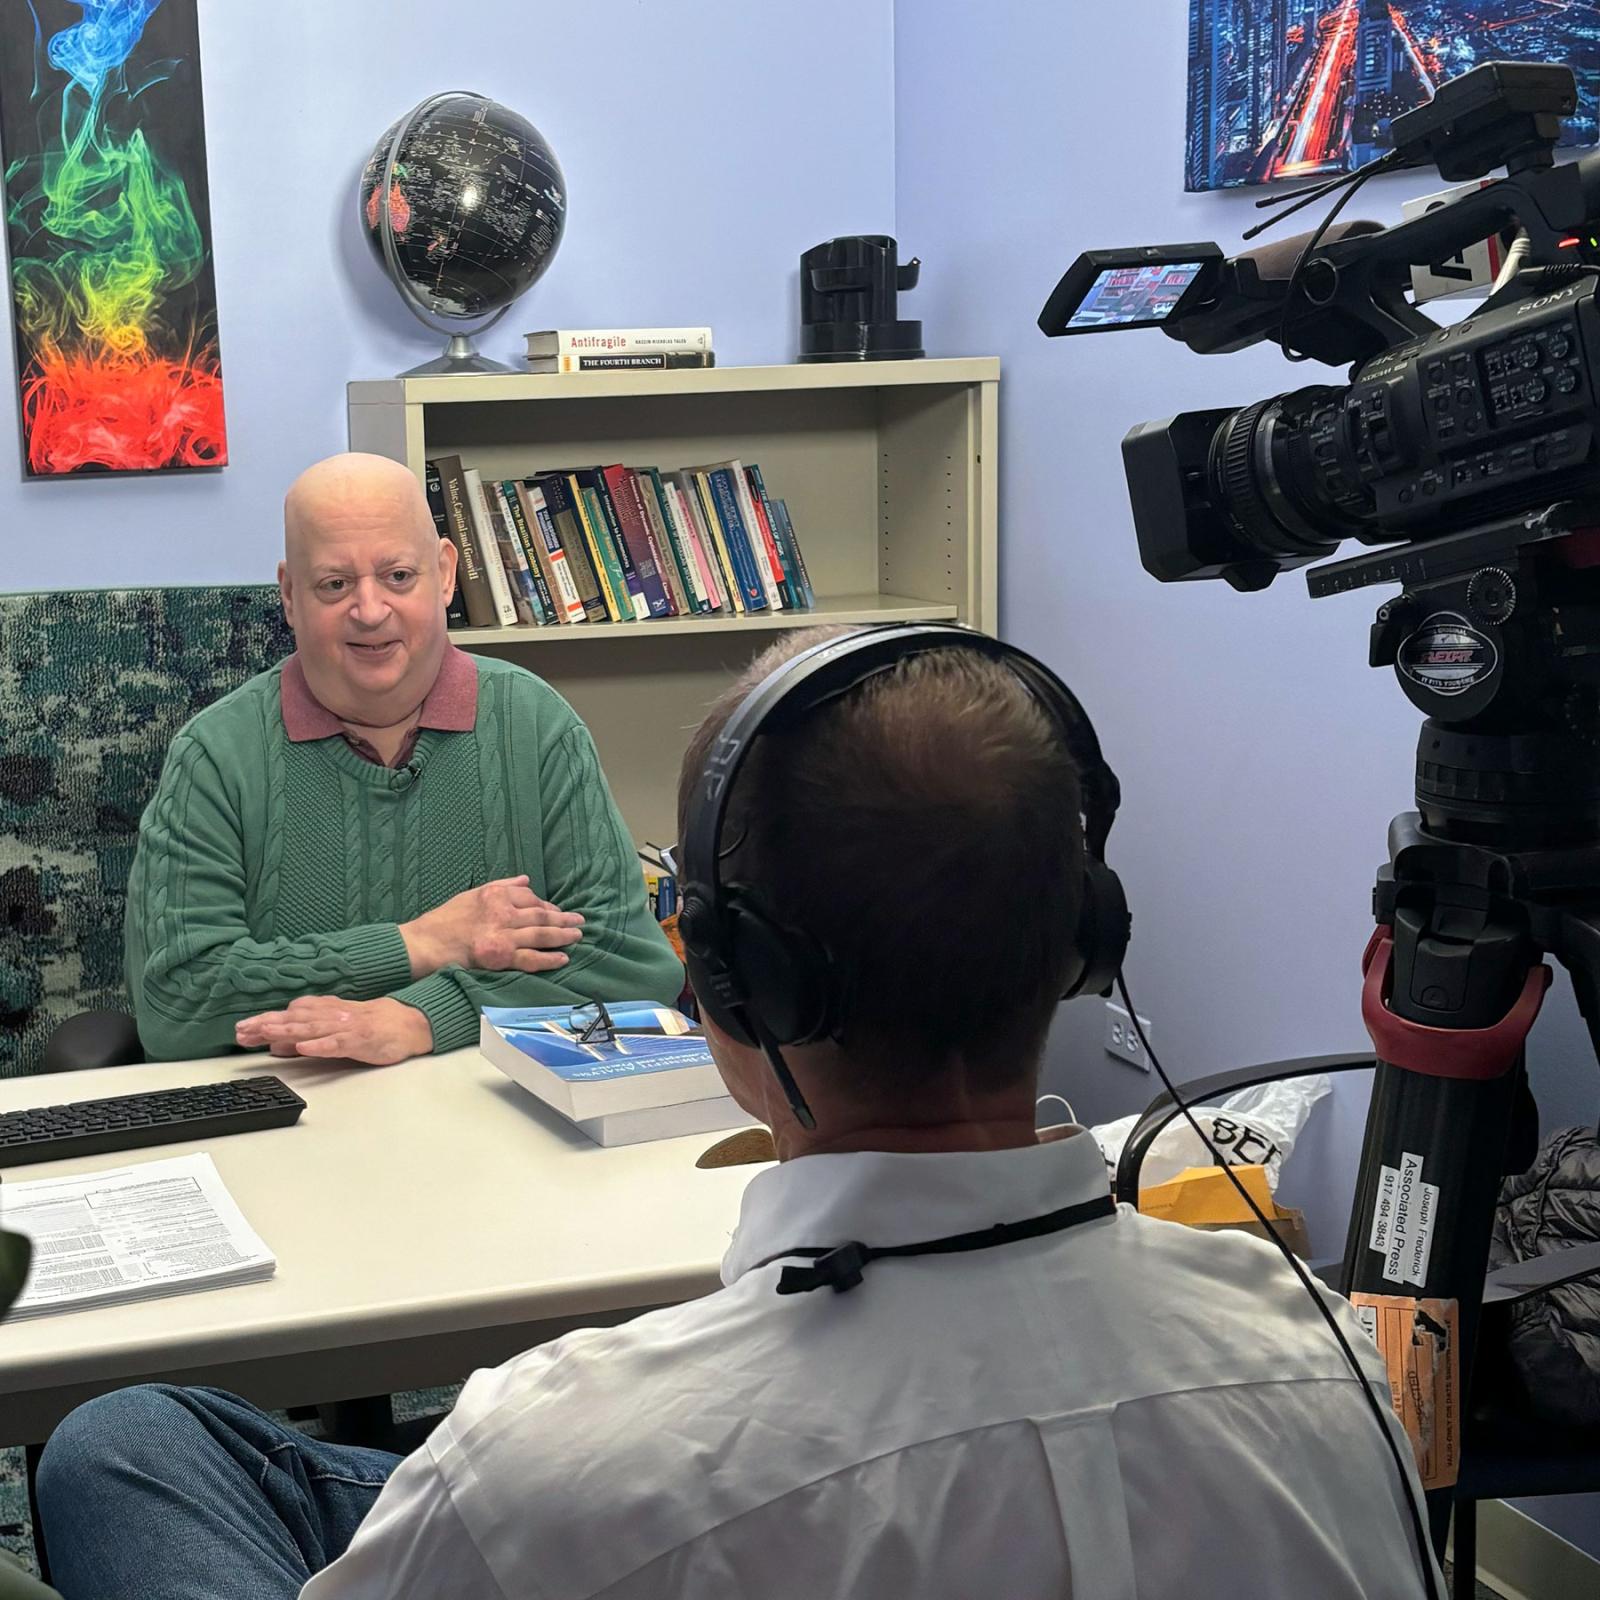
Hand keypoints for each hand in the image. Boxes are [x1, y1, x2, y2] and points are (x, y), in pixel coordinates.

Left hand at [234, 997, 432, 1064]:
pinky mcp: (359, 1040)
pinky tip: (304, 1049)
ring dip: (287, 1030)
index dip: (264, 1022)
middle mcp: (330, 1017)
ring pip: (311, 1028)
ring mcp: (345, 1028)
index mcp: (323, 1013)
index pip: (288, 1016)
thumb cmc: (368, 1027)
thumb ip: (304, 1036)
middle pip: (294, 1020)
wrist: (406, 1023)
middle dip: (267, 1025)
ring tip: (265, 1033)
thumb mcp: (332, 1031)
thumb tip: (275, 1045)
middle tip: (242, 1031)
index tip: (240, 1030)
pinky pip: (337, 1043)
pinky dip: (320, 1045)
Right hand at [400, 875, 583, 976]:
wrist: (424, 945)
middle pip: (541, 914)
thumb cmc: (444, 920)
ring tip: (577, 935)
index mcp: (495, 895)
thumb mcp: (472, 894)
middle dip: (563, 918)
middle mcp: (502, 913)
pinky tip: (563, 958)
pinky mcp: (499, 957)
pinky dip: (549, 958)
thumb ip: (502, 886)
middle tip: (579, 921)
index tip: (556, 910)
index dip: (546, 904)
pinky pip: (531, 958)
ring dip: (563, 935)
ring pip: (541, 934)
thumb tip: (527, 880)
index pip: (529, 897)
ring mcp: (502, 935)